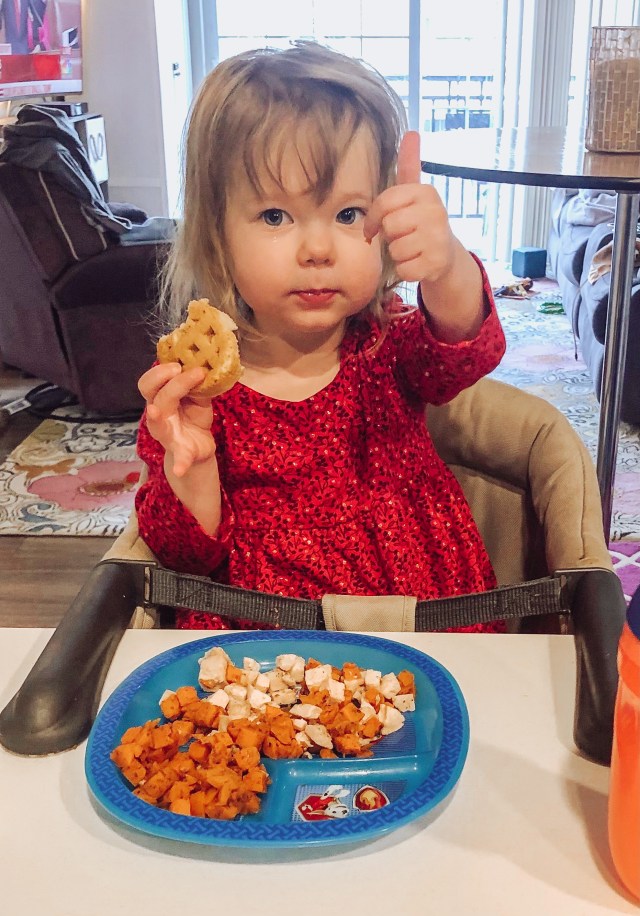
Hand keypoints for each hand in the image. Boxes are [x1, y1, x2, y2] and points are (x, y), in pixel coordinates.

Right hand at [138, 363, 215, 477]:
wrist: (200, 447)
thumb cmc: (193, 416)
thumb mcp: (198, 398)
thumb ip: (198, 385)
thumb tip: (206, 366)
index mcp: (161, 398)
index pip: (150, 381)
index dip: (160, 371)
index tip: (178, 363)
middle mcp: (159, 414)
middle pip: (151, 394)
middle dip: (162, 380)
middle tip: (178, 370)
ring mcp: (166, 434)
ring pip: (157, 424)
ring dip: (156, 417)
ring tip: (155, 411)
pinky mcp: (180, 452)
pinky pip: (178, 459)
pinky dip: (179, 464)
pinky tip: (180, 470)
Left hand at [363, 131, 456, 284]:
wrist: (446, 255)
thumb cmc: (421, 223)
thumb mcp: (415, 195)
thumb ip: (409, 165)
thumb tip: (411, 131)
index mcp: (426, 192)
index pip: (385, 202)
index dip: (374, 218)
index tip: (375, 225)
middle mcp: (436, 212)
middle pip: (389, 226)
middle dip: (391, 236)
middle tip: (404, 236)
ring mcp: (438, 239)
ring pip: (395, 249)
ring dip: (398, 254)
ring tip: (413, 249)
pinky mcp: (437, 263)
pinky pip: (404, 269)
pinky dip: (406, 270)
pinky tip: (418, 263)